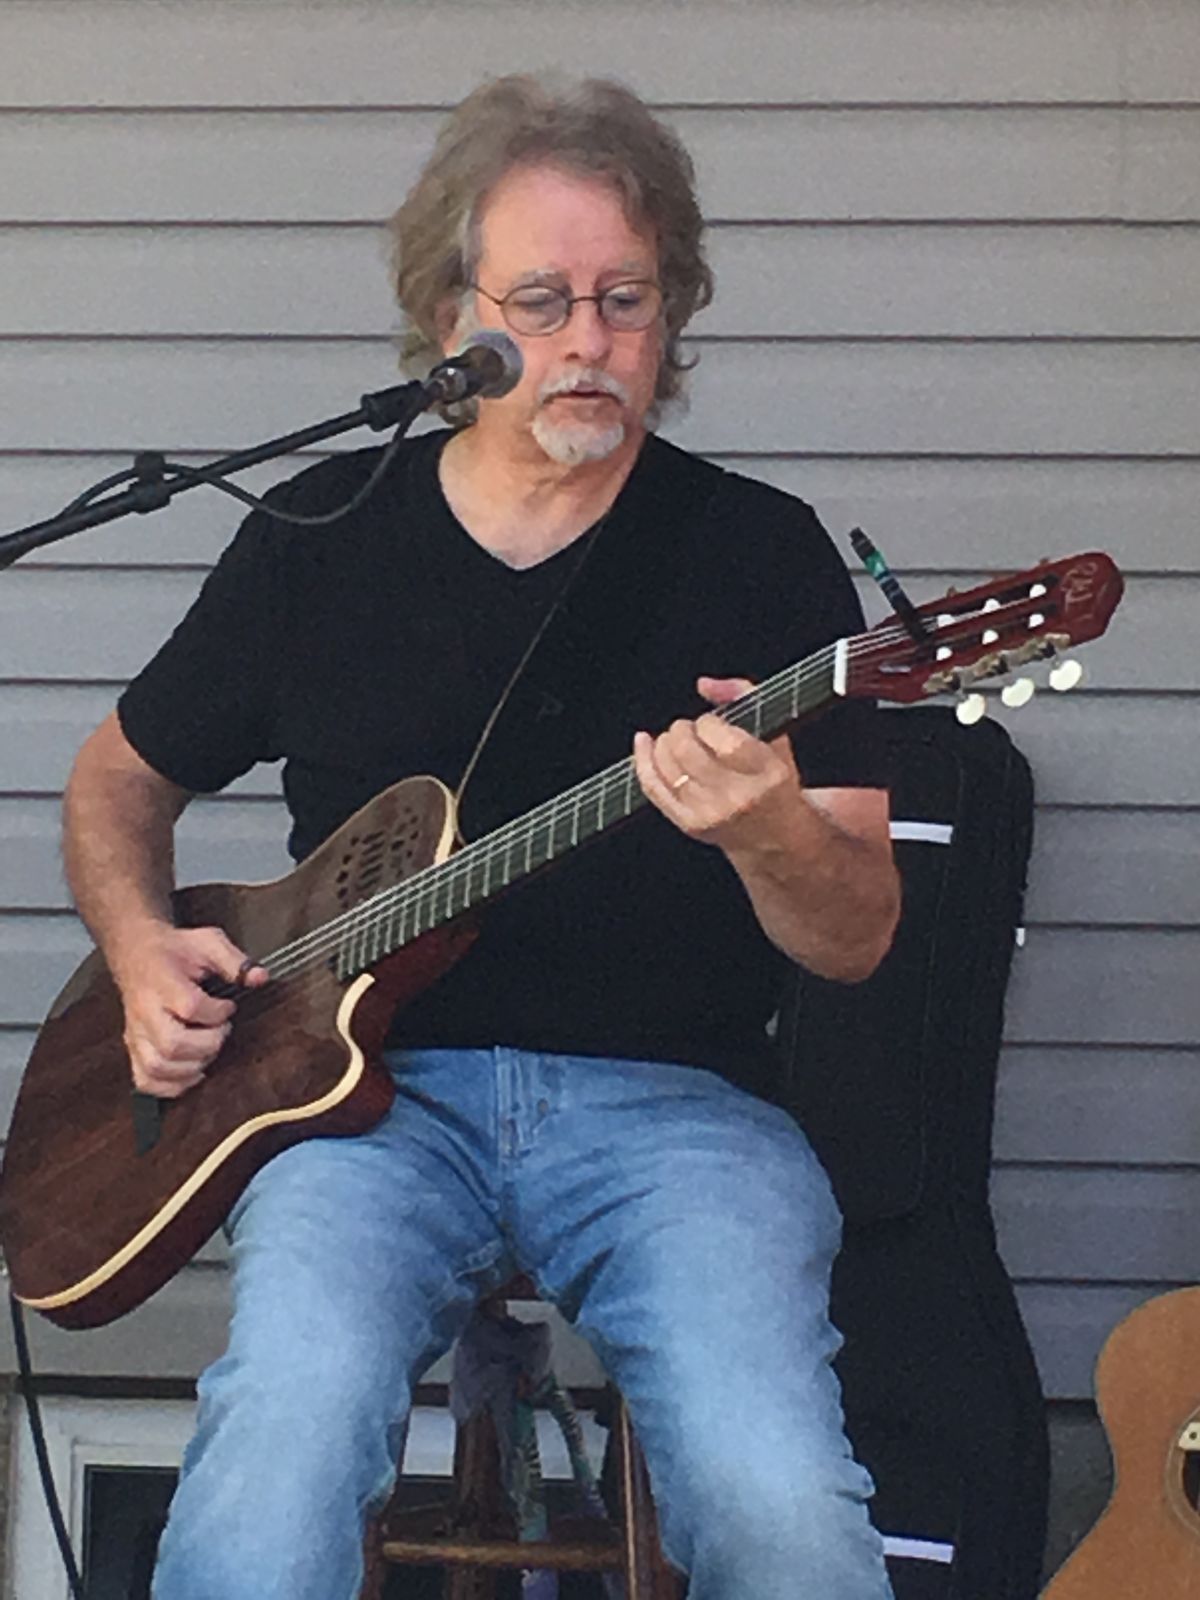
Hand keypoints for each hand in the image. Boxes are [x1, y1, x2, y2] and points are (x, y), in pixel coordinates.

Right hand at [108, 921, 267, 1098]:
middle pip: (172, 1044)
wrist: (136, 953)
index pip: (190, 1006)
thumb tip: (260, 978)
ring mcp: (135, 1033)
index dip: (217, 1012)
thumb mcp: (207, 942)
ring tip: (208, 1051)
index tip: (229, 1007)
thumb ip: (235, 961)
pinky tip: (190, 1074)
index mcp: (163, 982)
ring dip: (191, 1067)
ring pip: (157, 1066)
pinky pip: (144, 1080)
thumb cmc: (174, 951)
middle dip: (208, 1044)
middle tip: (221, 1031)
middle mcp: (145, 1011)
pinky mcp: (132, 1047)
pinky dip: (170, 1086)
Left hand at [633, 675, 803, 855]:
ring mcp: (712, 814)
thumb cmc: (774, 780)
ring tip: (675, 739)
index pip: (727, 743)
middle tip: (688, 729)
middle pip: (689, 754)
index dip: (708, 724)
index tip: (709, 722)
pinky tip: (643, 743)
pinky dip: (643, 761)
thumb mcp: (774, 734)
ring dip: (664, 743)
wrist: (776, 835)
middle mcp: (739, 798)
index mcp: (767, 774)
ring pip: (669, 769)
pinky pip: (654, 789)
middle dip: (681, 730)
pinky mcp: (690, 825)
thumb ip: (743, 695)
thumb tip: (704, 684)